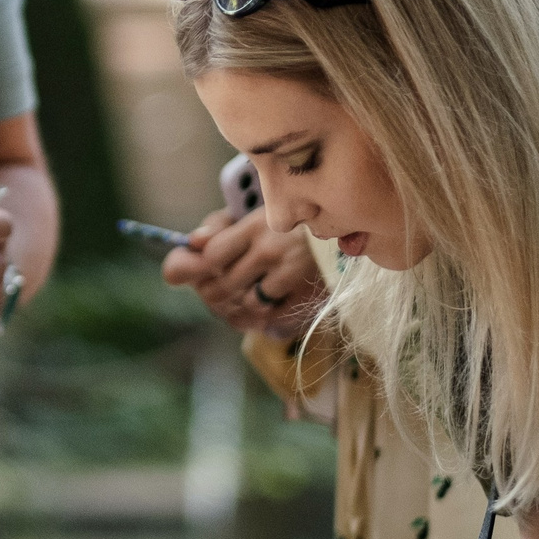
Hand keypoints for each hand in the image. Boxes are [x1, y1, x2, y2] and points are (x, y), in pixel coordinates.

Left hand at [161, 211, 325, 338]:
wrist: (345, 239)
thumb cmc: (289, 228)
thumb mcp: (254, 216)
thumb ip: (219, 226)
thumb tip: (193, 242)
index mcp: (255, 226)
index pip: (209, 256)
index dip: (192, 270)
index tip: (194, 271)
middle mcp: (271, 251)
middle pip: (219, 288)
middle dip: (210, 292)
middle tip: (217, 286)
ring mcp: (290, 277)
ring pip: (243, 307)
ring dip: (236, 306)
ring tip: (243, 294)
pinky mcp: (306, 300)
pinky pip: (266, 322)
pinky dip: (257, 319)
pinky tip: (262, 306)